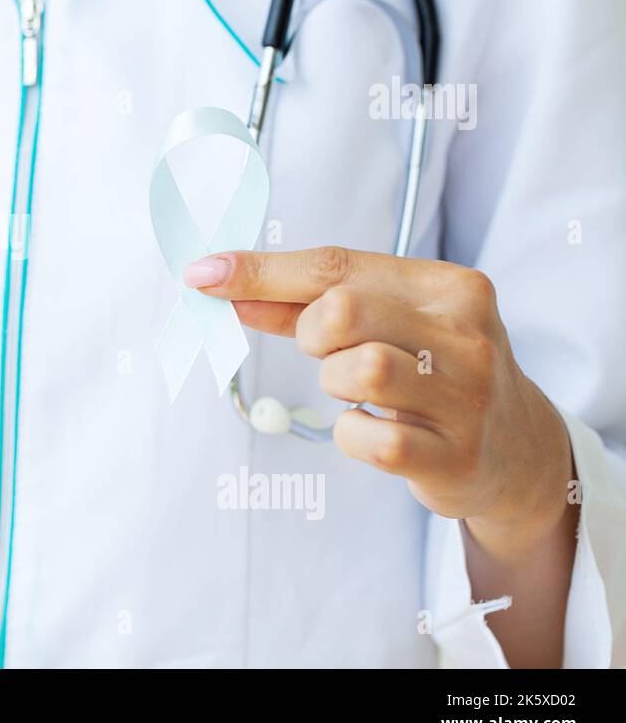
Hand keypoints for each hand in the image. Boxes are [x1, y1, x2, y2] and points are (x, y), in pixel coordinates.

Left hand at [183, 246, 574, 541]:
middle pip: (343, 310)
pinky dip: (352, 434)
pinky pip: (366, 439)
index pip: (336, 265)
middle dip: (313, 332)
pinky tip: (376, 431)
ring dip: (335, 383)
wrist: (518, 452)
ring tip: (362, 393)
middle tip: (331, 352)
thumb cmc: (435, 373)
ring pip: (358, 371)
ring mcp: (466, 397)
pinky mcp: (453, 456)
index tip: (204, 273)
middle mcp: (467, 334)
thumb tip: (227, 287)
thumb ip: (308, 305)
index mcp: (449, 288)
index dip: (260, 270)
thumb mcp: (389, 324)